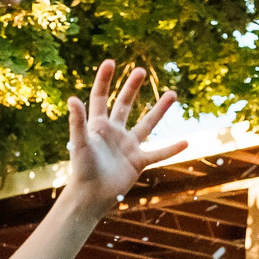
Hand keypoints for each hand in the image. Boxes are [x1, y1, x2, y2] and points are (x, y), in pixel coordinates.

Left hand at [64, 61, 185, 207]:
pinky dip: (172, 149)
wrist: (90, 197)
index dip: (104, 80)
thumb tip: (72, 99)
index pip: (100, 97)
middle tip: (141, 71)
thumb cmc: (81, 170)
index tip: (111, 62)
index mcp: (98, 126)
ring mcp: (127, 146)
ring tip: (173, 94)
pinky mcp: (138, 162)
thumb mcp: (80, 143)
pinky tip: (186, 142)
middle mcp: (114, 133)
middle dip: (132, 88)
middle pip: (124, 105)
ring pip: (147, 124)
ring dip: (159, 110)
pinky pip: (158, 154)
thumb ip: (77, 122)